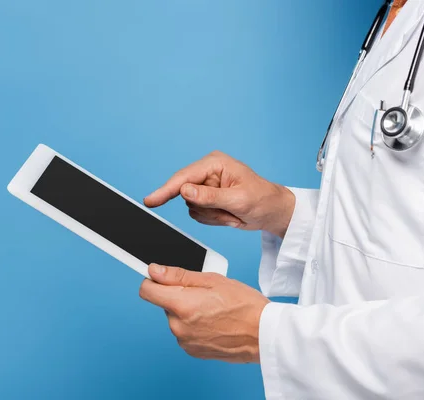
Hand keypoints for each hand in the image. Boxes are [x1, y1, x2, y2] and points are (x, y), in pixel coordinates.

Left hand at [139, 264, 269, 362]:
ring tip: (214, 310)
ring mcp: (185, 342)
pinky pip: (185, 333)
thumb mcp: (213, 280)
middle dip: (179, 297)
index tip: (165, 279)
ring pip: (176, 319)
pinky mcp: (193, 351)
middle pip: (165, 304)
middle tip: (205, 295)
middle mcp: (178, 327)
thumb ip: (179, 276)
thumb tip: (154, 271)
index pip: (147, 290)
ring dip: (188, 312)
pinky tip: (214, 323)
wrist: (263, 334)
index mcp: (181, 305)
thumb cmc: (244, 305)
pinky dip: (195, 326)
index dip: (155, 281)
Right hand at [144, 151, 294, 237]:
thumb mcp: (237, 200)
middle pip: (186, 195)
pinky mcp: (207, 200)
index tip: (150, 201)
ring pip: (192, 207)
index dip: (166, 190)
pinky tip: (229, 215)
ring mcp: (206, 187)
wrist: (272, 212)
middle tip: (227, 212)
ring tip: (232, 213)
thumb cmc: (262, 200)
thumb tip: (184, 191)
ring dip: (212, 216)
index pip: (184, 177)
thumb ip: (209, 197)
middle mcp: (207, 173)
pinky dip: (213, 220)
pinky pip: (198, 215)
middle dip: (207, 208)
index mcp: (214, 163)